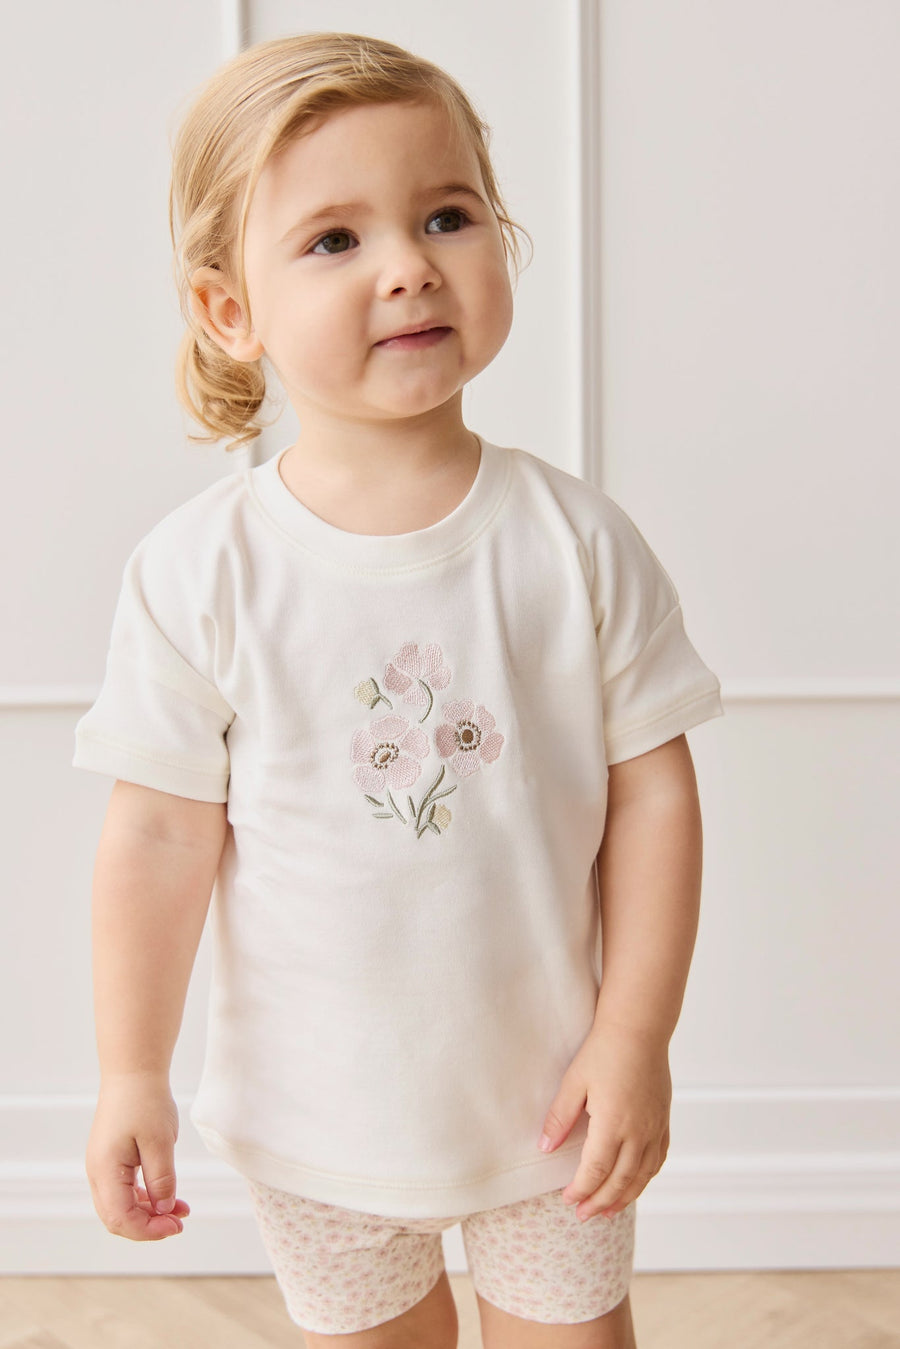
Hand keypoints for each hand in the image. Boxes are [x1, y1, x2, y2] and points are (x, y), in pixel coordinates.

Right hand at [85, 1074, 190, 1240]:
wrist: (133, 1071)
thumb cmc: (145, 1101)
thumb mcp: (160, 1141)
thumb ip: (161, 1179)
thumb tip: (164, 1210)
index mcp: (105, 1171)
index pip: (120, 1219)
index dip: (148, 1230)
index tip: (176, 1225)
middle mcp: (97, 1173)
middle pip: (117, 1218)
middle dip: (148, 1226)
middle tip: (179, 1221)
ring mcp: (103, 1166)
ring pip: (121, 1206)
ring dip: (149, 1213)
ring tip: (180, 1210)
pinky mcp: (111, 1159)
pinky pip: (124, 1190)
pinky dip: (145, 1197)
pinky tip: (167, 1196)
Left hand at [538, 1021, 671, 1221]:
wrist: (639, 1028)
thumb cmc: (603, 1050)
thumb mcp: (574, 1081)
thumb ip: (559, 1117)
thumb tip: (544, 1148)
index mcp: (613, 1123)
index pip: (595, 1170)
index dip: (581, 1190)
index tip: (568, 1199)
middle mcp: (638, 1132)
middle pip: (619, 1181)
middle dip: (600, 1201)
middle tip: (583, 1216)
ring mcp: (654, 1127)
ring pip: (641, 1175)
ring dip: (624, 1197)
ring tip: (607, 1211)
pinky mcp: (663, 1120)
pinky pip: (657, 1159)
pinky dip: (645, 1178)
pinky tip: (635, 1184)